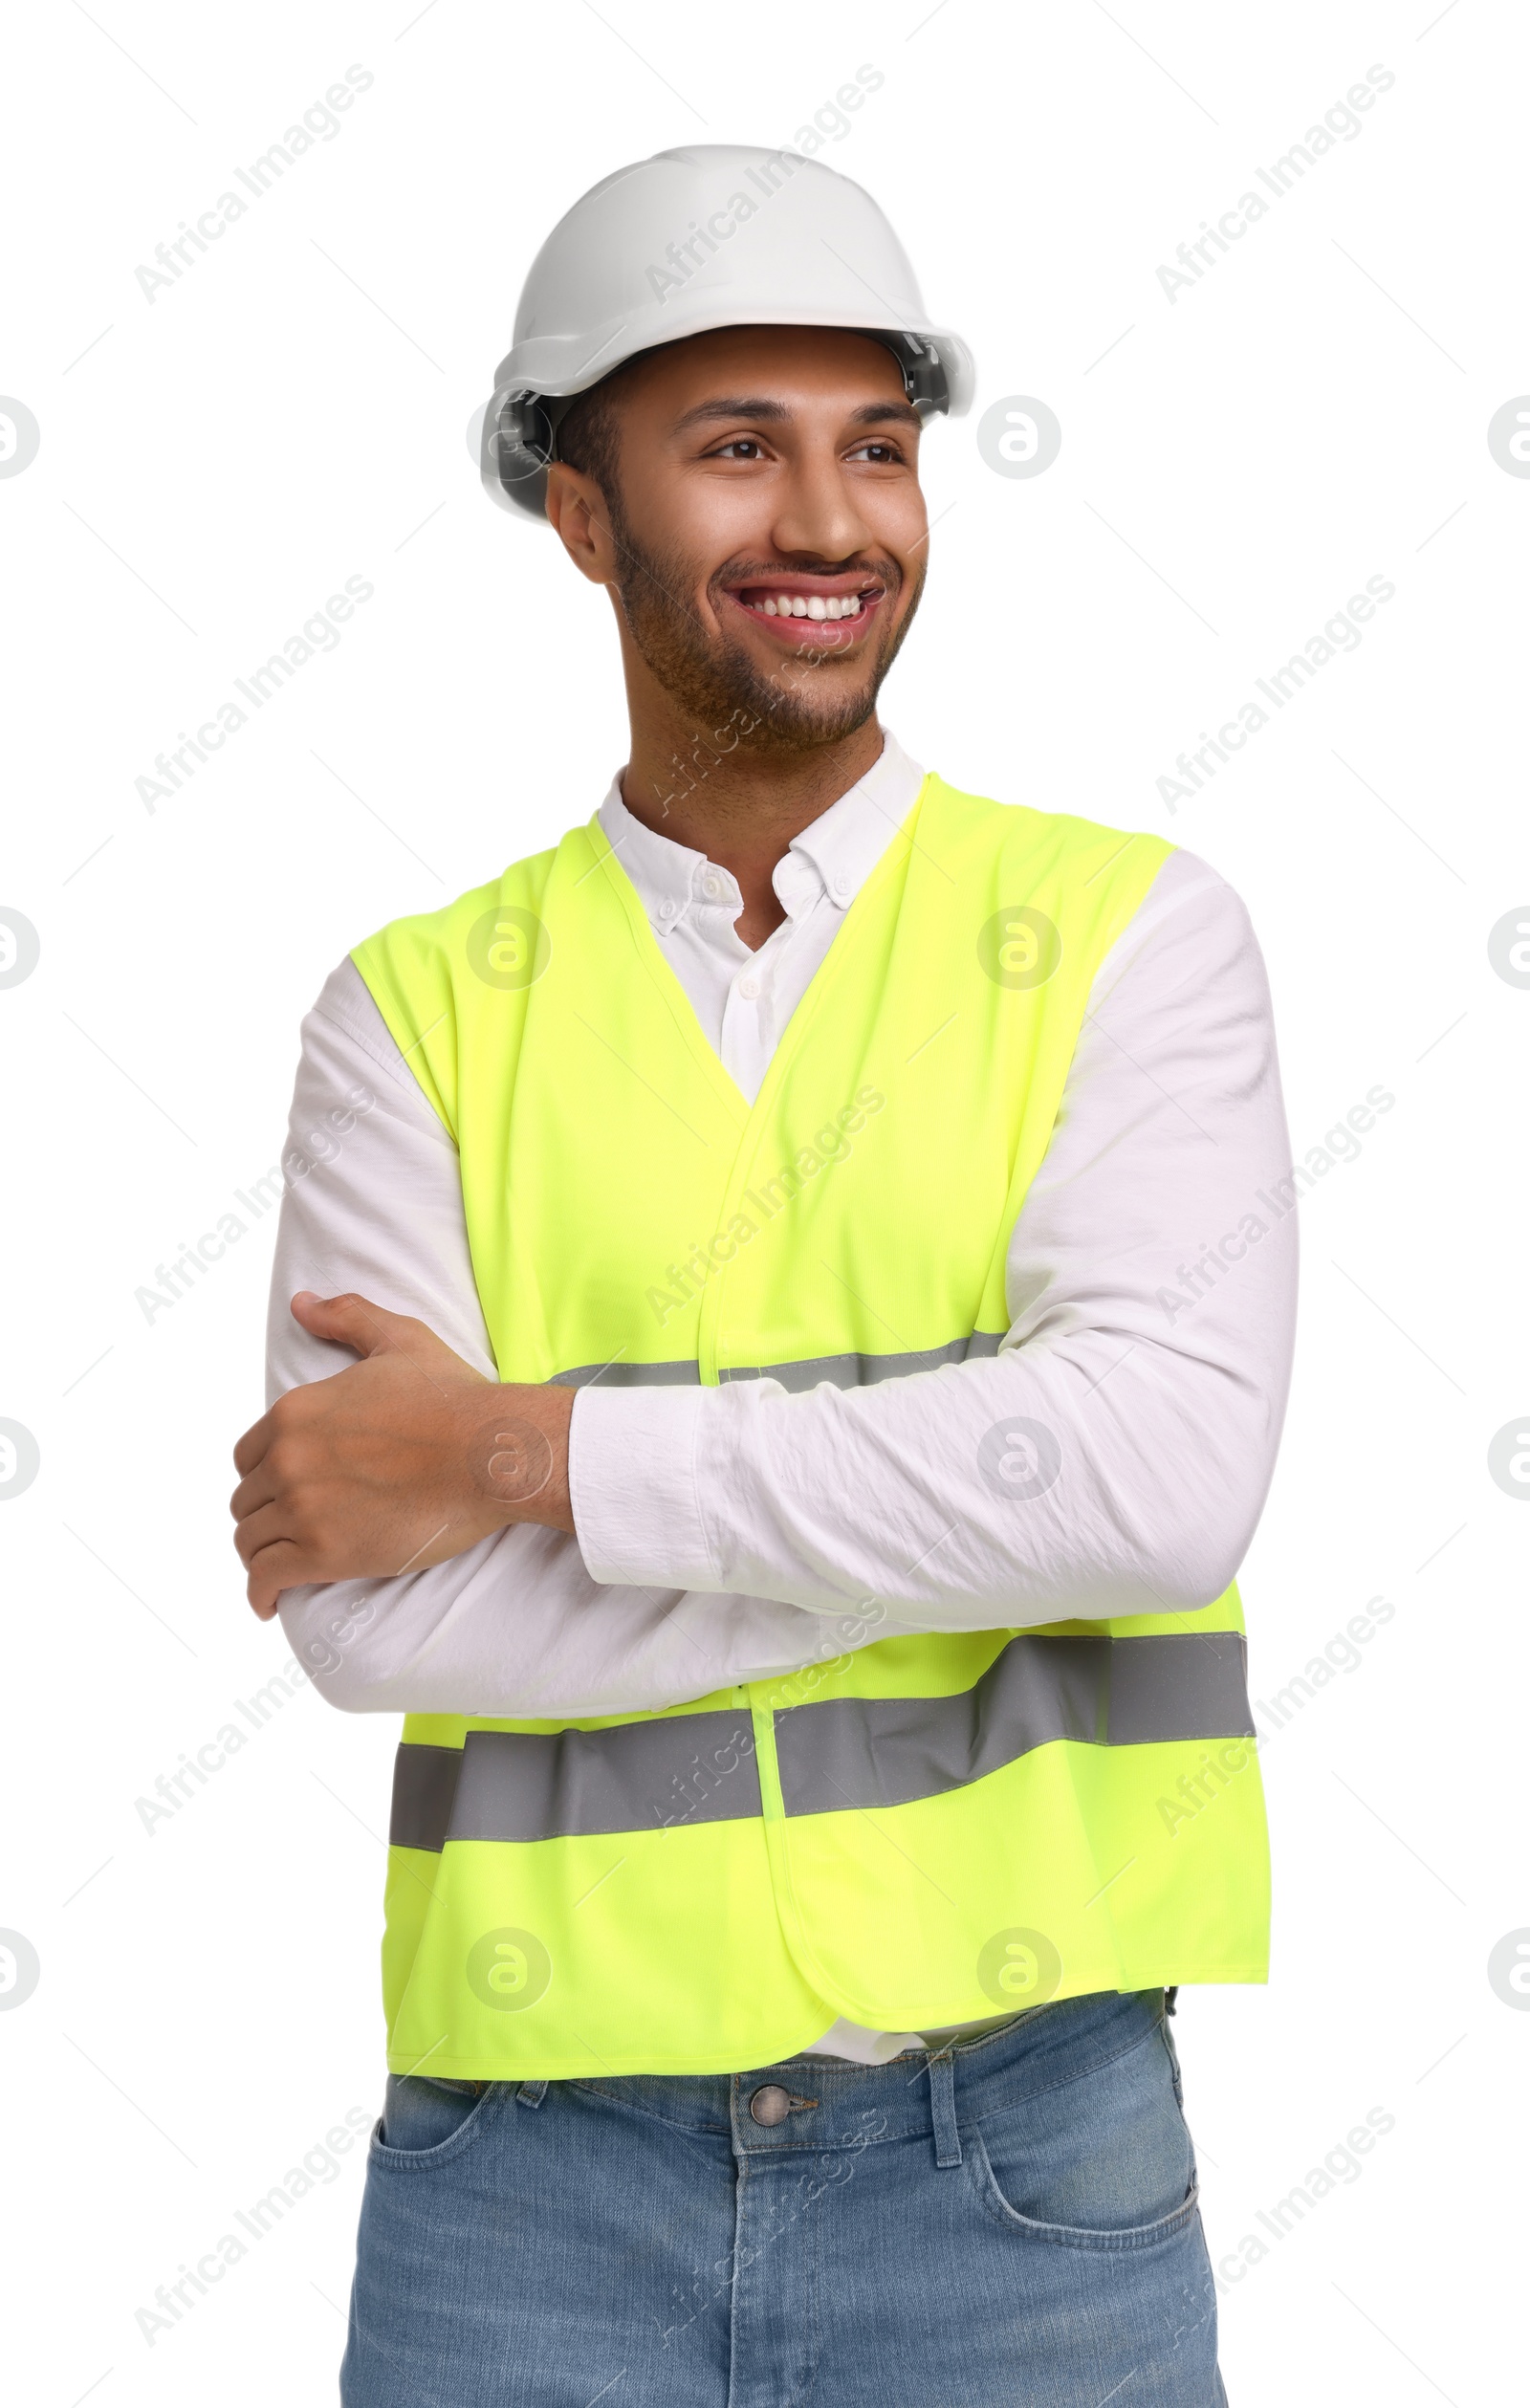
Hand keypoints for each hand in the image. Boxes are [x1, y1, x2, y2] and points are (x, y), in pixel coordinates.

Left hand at [230, 1291, 574, 1618]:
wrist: (491, 1452)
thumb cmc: (454, 1397)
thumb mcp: (398, 1339)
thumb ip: (346, 1317)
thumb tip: (301, 1303)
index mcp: (295, 1413)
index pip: (248, 1456)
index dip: (265, 1474)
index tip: (286, 1489)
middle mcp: (288, 1459)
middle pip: (247, 1500)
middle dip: (265, 1514)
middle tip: (290, 1530)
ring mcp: (303, 1509)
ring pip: (251, 1541)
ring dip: (262, 1554)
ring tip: (280, 1566)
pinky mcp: (323, 1554)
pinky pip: (266, 1579)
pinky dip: (261, 1594)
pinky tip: (267, 1603)